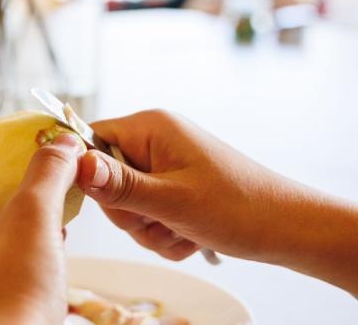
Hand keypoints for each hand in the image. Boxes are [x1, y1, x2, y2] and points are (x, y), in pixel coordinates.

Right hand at [77, 110, 357, 295]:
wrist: (285, 227)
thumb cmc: (237, 206)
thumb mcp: (172, 199)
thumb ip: (120, 185)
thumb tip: (76, 164)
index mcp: (150, 127)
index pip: (91, 139)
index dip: (88, 172)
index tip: (107, 199)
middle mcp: (153, 141)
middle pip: (105, 178)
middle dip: (129, 211)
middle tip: (160, 219)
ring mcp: (162, 166)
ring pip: (125, 203)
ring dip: (148, 227)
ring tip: (180, 229)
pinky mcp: (171, 187)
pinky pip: (145, 215)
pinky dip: (161, 231)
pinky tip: (187, 234)